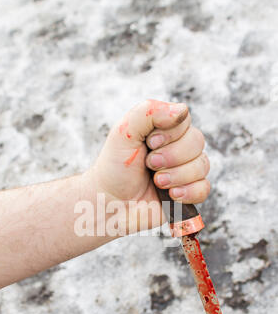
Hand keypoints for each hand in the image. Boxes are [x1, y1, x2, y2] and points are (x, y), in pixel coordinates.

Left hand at [91, 99, 209, 233]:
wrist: (109, 203)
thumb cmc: (114, 168)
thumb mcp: (123, 133)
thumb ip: (148, 112)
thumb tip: (182, 110)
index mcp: (163, 130)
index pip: (185, 120)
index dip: (170, 134)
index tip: (149, 144)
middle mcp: (177, 149)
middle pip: (197, 142)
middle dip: (172, 156)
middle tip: (150, 165)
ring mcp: (184, 172)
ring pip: (202, 165)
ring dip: (177, 175)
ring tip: (157, 182)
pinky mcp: (187, 194)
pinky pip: (204, 189)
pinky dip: (189, 192)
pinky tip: (171, 195)